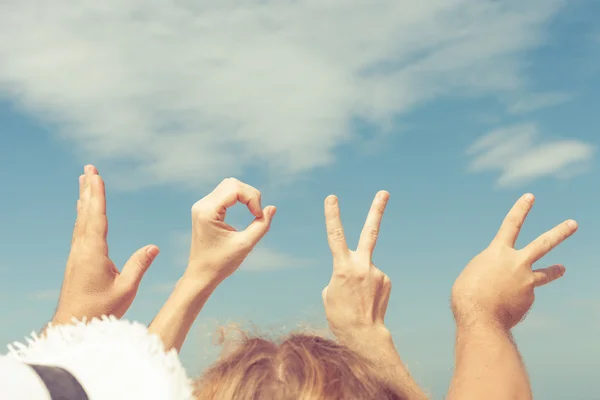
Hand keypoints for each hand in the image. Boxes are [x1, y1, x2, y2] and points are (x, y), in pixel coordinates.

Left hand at [53, 165, 159, 324]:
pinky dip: (82, 215)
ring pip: (80, 220)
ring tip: (84, 181)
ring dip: (84, 199)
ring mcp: (77, 254)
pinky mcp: (76, 261)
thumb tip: (153, 247)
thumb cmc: (100, 309)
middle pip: (85, 213)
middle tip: (88, 168)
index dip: (97, 195)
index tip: (96, 176)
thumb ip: (138, 266)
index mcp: (93, 253)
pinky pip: (79, 230)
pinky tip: (83, 211)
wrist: (74, 325)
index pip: (96, 217)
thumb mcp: (125, 289)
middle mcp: (81, 249)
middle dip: (88, 189)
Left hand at [184, 178, 275, 285]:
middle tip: (257, 214)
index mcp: (207, 211)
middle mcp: (202, 205)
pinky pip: (225, 194)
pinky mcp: (205, 210)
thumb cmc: (220, 263)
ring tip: (253, 213)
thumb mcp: (245, 245)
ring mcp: (202, 206)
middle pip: (232, 184)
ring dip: (245, 196)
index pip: (234, 189)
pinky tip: (246, 211)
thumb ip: (261, 225)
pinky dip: (239, 200)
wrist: (201, 275)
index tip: (259, 217)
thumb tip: (272, 208)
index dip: (252, 199)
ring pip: (229, 186)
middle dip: (250, 195)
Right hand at [322, 191, 391, 342]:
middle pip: (371, 232)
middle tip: (384, 192)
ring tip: (358, 299)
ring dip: (360, 279)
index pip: (335, 235)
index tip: (332, 197)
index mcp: (342, 267)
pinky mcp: (386, 279)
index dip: (332, 215)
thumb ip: (339, 273)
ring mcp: (377, 272)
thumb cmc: (340, 315)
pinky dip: (368, 285)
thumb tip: (352, 269)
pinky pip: (373, 277)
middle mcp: (362, 265)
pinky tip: (367, 299)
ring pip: (365, 266)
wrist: (364, 336)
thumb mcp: (329, 292)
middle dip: (377, 210)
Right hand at [451, 193, 577, 330]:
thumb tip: (504, 281)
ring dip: (556, 270)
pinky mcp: (528, 301)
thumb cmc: (468, 295)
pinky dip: (511, 301)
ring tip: (564, 268)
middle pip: (544, 244)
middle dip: (560, 232)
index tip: (530, 197)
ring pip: (546, 274)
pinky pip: (521, 298)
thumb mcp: (473, 274)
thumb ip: (490, 270)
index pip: (511, 224)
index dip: (521, 209)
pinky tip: (501, 309)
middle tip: (573, 224)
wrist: (480, 318)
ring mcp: (527, 282)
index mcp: (497, 252)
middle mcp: (517, 263)